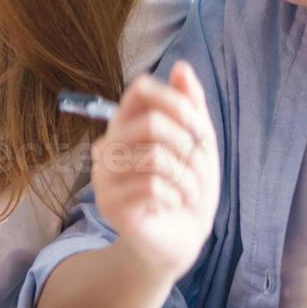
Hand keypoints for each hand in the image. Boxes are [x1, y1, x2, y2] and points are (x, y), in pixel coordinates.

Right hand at [92, 60, 219, 282]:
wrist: (178, 240)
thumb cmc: (186, 189)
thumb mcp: (198, 144)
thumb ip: (190, 105)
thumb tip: (181, 67)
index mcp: (127, 125)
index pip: (139, 90)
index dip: (173, 100)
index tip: (198, 124)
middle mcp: (109, 146)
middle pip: (151, 123)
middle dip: (189, 144)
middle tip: (200, 164)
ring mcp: (105, 176)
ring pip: (155, 157)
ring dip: (187, 177)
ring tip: (190, 191)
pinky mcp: (111, 205)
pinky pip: (150, 187)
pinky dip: (175, 196)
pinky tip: (175, 204)